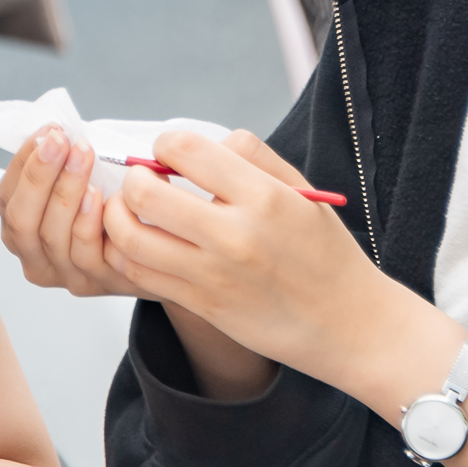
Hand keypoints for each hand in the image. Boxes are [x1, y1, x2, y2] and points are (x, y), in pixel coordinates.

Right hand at [0, 125, 148, 297]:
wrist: (161, 253)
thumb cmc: (113, 209)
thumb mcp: (80, 184)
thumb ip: (61, 164)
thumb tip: (53, 130)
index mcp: (21, 230)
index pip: (7, 196)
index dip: (23, 162)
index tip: (48, 131)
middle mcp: (37, 258)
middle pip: (22, 220)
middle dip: (39, 174)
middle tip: (61, 141)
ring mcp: (67, 276)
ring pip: (51, 235)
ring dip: (65, 191)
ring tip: (81, 157)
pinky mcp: (101, 283)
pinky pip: (85, 254)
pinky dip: (87, 222)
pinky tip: (98, 196)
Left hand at [99, 128, 389, 382]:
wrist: (351, 324)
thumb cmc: (324, 252)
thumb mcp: (302, 193)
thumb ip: (251, 157)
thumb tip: (202, 142)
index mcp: (263, 197)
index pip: (184, 150)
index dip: (165, 145)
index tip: (169, 155)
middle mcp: (235, 235)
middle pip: (146, 193)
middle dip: (133, 178)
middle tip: (141, 180)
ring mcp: (215, 275)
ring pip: (131, 237)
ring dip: (116, 216)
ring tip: (126, 209)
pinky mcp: (203, 305)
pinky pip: (141, 275)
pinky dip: (125, 253)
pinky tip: (137, 242)